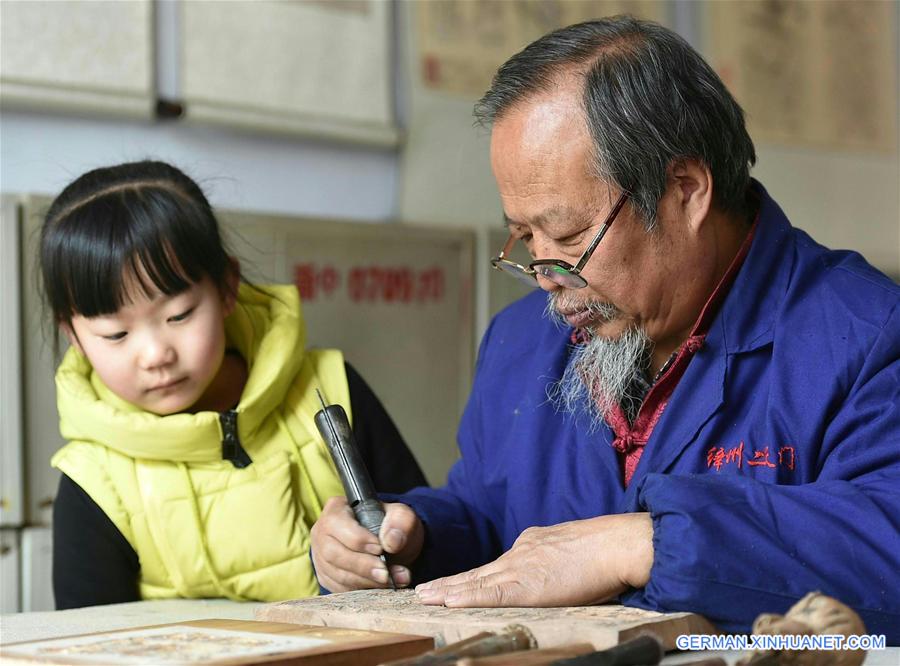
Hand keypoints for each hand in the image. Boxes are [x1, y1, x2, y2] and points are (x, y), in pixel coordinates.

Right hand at [310, 497, 424, 591]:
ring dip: (365, 581)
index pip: (337, 524)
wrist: (390, 547)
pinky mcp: (326, 576)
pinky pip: (338, 588)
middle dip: (362, 566)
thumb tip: (391, 542)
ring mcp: (320, 556)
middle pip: (333, 553)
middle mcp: (322, 532)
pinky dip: (360, 590)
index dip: (358, 539)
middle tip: (386, 573)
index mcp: (336, 509)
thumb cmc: (391, 527)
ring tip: (390, 581)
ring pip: (336, 574)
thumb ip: (401, 522)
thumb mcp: (402, 517)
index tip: (380, 549)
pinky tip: (379, 587)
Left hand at [415, 513, 652, 606]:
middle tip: (423, 590)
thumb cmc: (606, 551)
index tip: (451, 584)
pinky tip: (449, 602)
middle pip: (478, 572)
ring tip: (424, 596)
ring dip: (448, 591)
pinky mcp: (527, 585)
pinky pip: (491, 594)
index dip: (470, 577)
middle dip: (449, 583)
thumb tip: (549, 574)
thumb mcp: (571, 550)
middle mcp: (521, 552)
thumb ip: (553, 560)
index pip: (495, 566)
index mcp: (532, 544)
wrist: (617, 545)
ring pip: (476, 582)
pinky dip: (468, 598)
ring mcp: (521, 566)